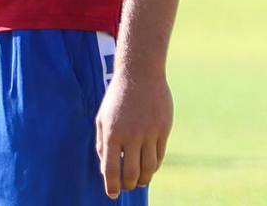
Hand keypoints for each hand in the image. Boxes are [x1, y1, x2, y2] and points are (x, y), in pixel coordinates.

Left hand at [94, 70, 172, 198]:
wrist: (140, 74)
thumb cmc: (117, 96)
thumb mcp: (102, 117)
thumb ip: (102, 142)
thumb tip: (105, 166)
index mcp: (112, 133)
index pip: (111, 169)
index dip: (111, 186)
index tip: (112, 195)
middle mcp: (131, 136)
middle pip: (131, 173)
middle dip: (127, 185)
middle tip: (125, 187)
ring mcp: (149, 133)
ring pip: (149, 168)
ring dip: (143, 179)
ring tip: (138, 181)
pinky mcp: (163, 130)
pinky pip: (159, 155)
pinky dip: (154, 166)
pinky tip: (149, 167)